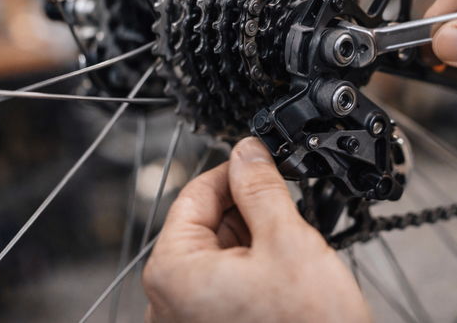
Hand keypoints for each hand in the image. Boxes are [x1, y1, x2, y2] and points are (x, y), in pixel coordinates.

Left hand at [142, 137, 370, 322]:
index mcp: (172, 272)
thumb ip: (261, 187)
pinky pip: (223, 285)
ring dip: (254, 243)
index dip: (235, 172)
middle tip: (287, 214)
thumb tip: (247, 151)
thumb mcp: (288, 242)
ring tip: (289, 257)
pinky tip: (284, 281)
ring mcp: (187, 322)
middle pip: (205, 225)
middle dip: (248, 212)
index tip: (264, 163)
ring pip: (218, 254)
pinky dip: (253, 271)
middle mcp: (167, 302)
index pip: (195, 194)